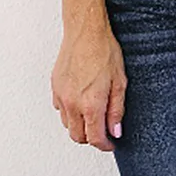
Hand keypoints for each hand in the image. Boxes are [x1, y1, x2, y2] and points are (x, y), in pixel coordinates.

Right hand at [51, 18, 127, 151]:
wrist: (85, 31)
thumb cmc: (104, 50)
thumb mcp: (119, 81)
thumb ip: (116, 110)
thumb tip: (115, 130)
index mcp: (91, 104)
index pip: (95, 138)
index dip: (104, 145)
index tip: (110, 142)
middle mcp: (73, 103)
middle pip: (78, 136)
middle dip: (91, 138)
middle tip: (102, 130)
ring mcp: (61, 95)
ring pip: (67, 124)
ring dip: (79, 125)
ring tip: (91, 114)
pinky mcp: (55, 86)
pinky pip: (59, 108)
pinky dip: (69, 111)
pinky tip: (79, 101)